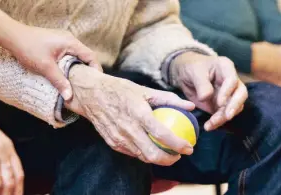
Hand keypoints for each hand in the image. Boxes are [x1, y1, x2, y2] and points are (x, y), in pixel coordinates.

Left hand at [7, 25, 101, 100]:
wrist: (12, 36)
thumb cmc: (28, 48)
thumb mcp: (45, 67)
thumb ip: (59, 81)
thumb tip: (69, 96)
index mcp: (70, 42)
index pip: (90, 56)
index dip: (95, 70)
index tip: (96, 83)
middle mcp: (69, 40)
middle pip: (84, 56)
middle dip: (86, 71)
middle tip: (87, 86)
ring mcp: (61, 41)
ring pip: (75, 57)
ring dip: (76, 69)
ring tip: (76, 84)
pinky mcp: (54, 44)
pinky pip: (67, 56)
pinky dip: (68, 65)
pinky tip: (64, 76)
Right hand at [65, 66, 194, 165]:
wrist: (90, 94)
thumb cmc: (120, 89)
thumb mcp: (144, 89)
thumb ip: (168, 99)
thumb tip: (190, 106)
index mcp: (138, 113)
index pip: (162, 134)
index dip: (178, 144)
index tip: (189, 147)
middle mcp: (128, 128)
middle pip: (152, 154)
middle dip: (170, 159)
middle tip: (179, 155)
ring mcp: (118, 138)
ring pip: (143, 157)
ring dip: (158, 158)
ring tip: (168, 153)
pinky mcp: (112, 143)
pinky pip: (132, 153)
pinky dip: (144, 153)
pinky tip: (152, 148)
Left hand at [170, 52, 247, 130]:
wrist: (185, 74)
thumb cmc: (192, 67)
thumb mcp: (194, 72)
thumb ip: (201, 84)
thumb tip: (206, 98)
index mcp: (226, 67)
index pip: (232, 80)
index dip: (228, 92)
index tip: (220, 102)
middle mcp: (231, 81)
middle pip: (241, 94)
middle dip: (234, 106)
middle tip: (227, 116)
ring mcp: (229, 94)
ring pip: (234, 107)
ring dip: (224, 117)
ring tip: (211, 124)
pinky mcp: (222, 105)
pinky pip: (224, 115)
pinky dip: (217, 122)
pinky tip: (209, 126)